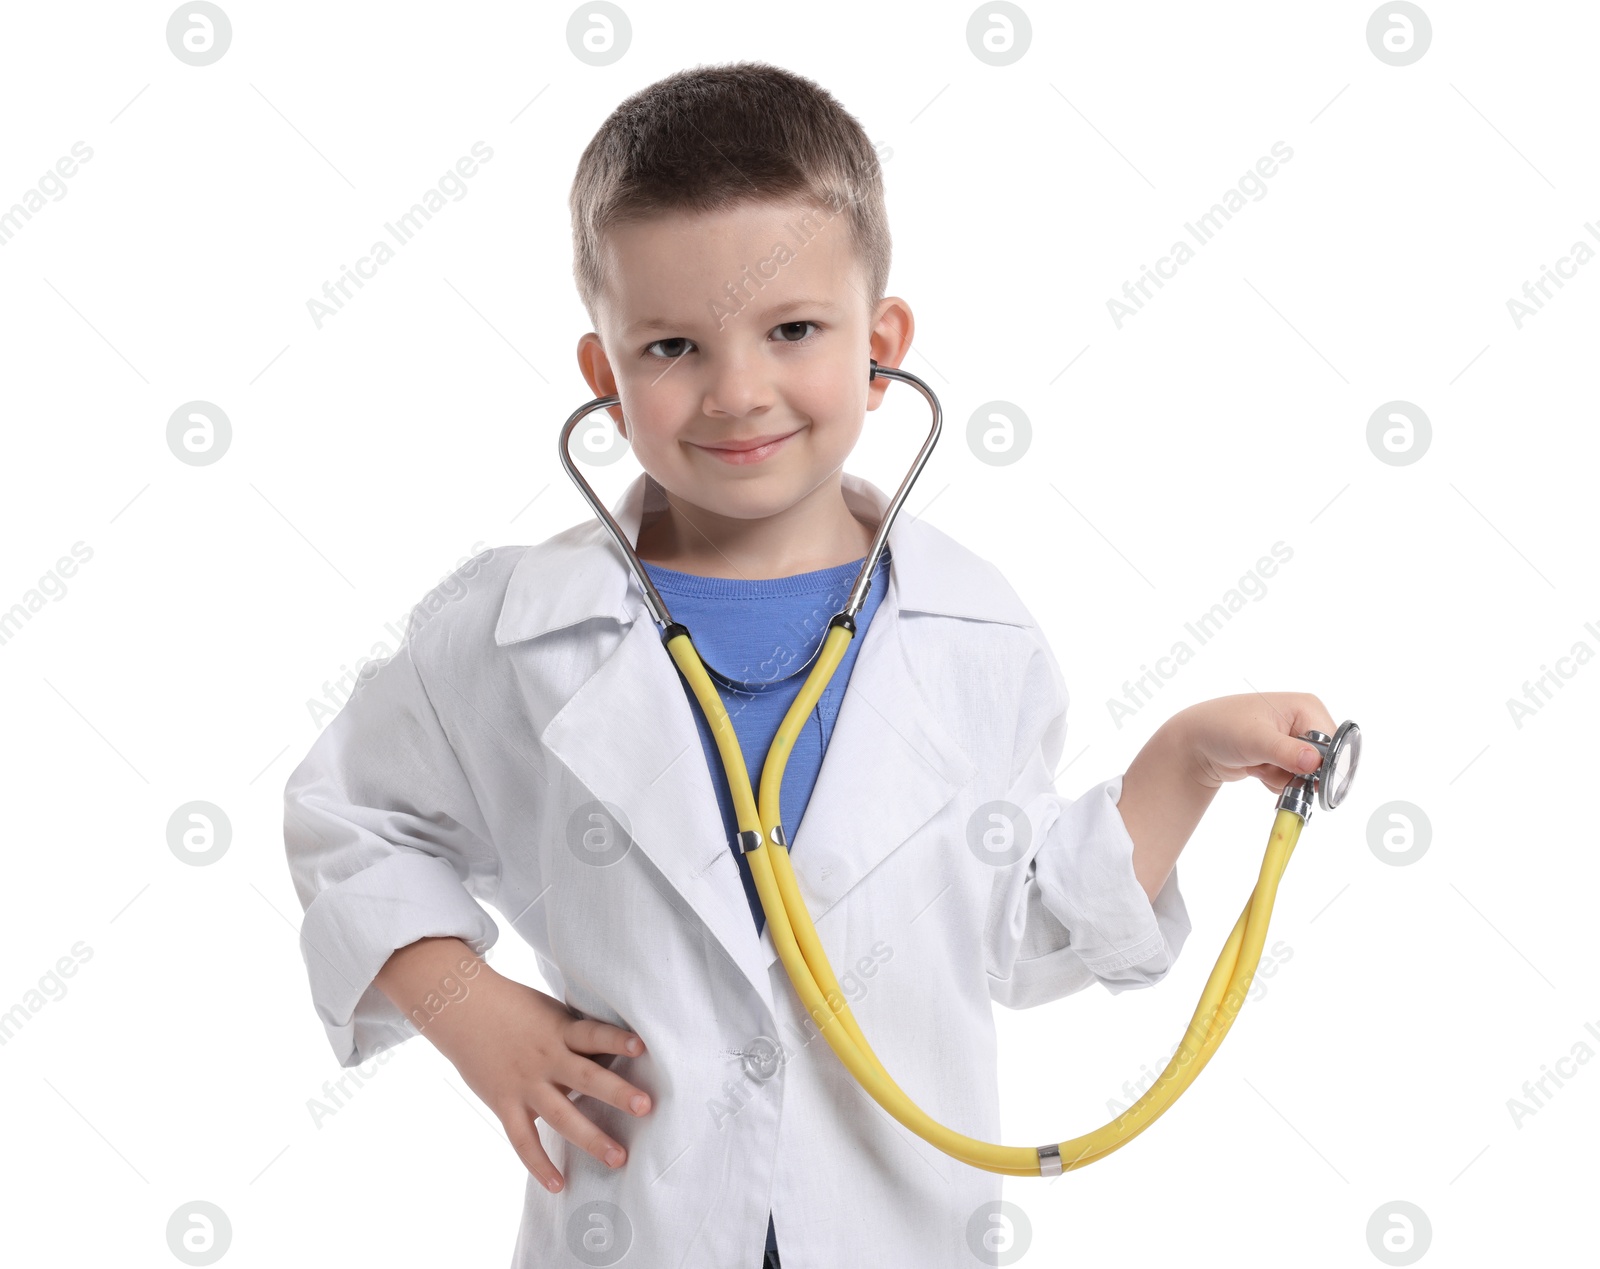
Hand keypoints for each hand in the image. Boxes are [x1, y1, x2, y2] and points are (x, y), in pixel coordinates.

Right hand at [373, 939, 651, 1194]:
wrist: (463, 1009)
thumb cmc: (515, 1009)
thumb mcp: (550, 1014)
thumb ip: (576, 1037)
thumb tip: (612, 1057)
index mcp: (561, 1031)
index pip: (594, 1034)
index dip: (617, 1040)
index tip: (643, 1046)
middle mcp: (546, 1058)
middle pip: (586, 1077)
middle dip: (617, 1093)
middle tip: (646, 1107)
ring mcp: (525, 1083)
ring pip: (561, 1115)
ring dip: (591, 1137)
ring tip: (618, 1158)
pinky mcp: (505, 1103)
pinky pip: (523, 1140)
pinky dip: (539, 1164)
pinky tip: (558, 1185)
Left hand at [1177, 691, 1338, 793]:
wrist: (1195, 742)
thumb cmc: (1221, 728)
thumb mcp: (1254, 739)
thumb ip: (1285, 751)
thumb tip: (1315, 763)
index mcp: (1307, 707)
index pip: (1332, 744)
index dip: (1321, 766)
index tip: (1302, 778)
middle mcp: (1305, 721)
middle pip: (1322, 763)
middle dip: (1296, 775)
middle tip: (1269, 769)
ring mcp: (1294, 740)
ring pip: (1307, 776)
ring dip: (1282, 779)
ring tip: (1257, 765)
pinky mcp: (1284, 756)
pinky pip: (1293, 780)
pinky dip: (1275, 781)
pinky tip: (1256, 768)